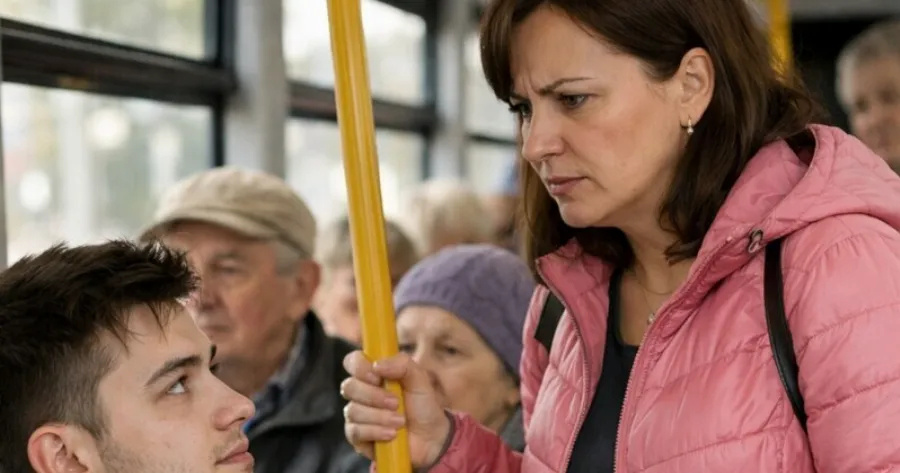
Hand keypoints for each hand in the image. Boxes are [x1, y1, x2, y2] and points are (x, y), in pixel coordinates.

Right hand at [341, 351, 450, 468]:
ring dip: (379, 416)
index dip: (360, 367)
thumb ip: (402, 363)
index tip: (378, 376)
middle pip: (349, 387)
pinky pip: (354, 431)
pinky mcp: (357, 437)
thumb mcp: (420, 380)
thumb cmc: (423, 406)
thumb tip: (376, 365)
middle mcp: (361, 393)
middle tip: (396, 403)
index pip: (352, 361)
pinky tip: (391, 434)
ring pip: (353, 411)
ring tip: (400, 422)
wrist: (431, 438)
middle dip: (374, 396)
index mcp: (374, 374)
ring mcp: (357, 415)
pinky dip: (375, 431)